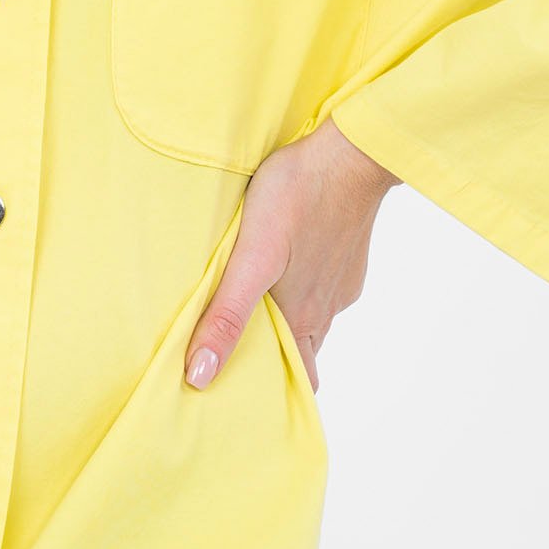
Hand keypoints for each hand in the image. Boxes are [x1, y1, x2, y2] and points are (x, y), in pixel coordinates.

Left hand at [183, 115, 397, 391]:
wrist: (348, 153)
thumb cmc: (296, 197)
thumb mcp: (249, 258)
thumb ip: (226, 315)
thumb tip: (200, 376)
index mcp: (302, 317)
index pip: (297, 379)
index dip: (271, 391)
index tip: (240, 395)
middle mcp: (326, 309)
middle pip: (303, 353)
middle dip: (275, 361)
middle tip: (238, 356)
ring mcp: (339, 282)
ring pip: (313, 319)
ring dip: (286, 321)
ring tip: (250, 309)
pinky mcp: (347, 256)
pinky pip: (324, 286)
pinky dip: (303, 288)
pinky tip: (282, 265)